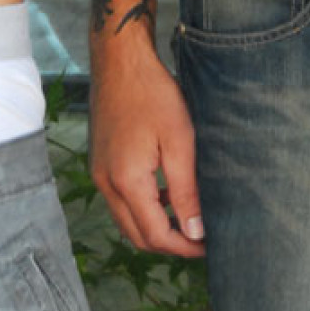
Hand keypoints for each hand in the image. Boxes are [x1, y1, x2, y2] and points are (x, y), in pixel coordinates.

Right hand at [90, 50, 204, 256]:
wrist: (120, 62)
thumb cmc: (153, 94)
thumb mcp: (179, 142)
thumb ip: (186, 192)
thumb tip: (195, 231)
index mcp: (126, 181)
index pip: (155, 235)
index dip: (184, 248)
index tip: (210, 247)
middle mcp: (106, 184)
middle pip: (137, 237)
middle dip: (169, 245)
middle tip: (201, 240)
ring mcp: (98, 175)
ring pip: (126, 222)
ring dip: (155, 228)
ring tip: (188, 220)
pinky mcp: (99, 164)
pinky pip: (120, 203)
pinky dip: (143, 210)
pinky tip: (166, 195)